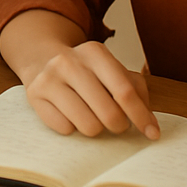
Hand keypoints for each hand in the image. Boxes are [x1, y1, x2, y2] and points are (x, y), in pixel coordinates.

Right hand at [25, 40, 158, 139]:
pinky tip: (69, 113)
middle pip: (109, 113)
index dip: (141, 117)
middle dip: (119, 125)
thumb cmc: (87, 72)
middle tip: (116, 122)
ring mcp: (49, 78)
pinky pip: (65, 129)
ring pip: (88, 126)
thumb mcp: (113, 71)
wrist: (42, 58)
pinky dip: (72, 127)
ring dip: (95, 128)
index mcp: (95, 53)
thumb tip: (150, 126)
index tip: (152, 134)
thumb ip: (136, 92)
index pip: (125, 91)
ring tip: (91, 116)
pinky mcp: (34, 95)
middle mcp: (69, 62)